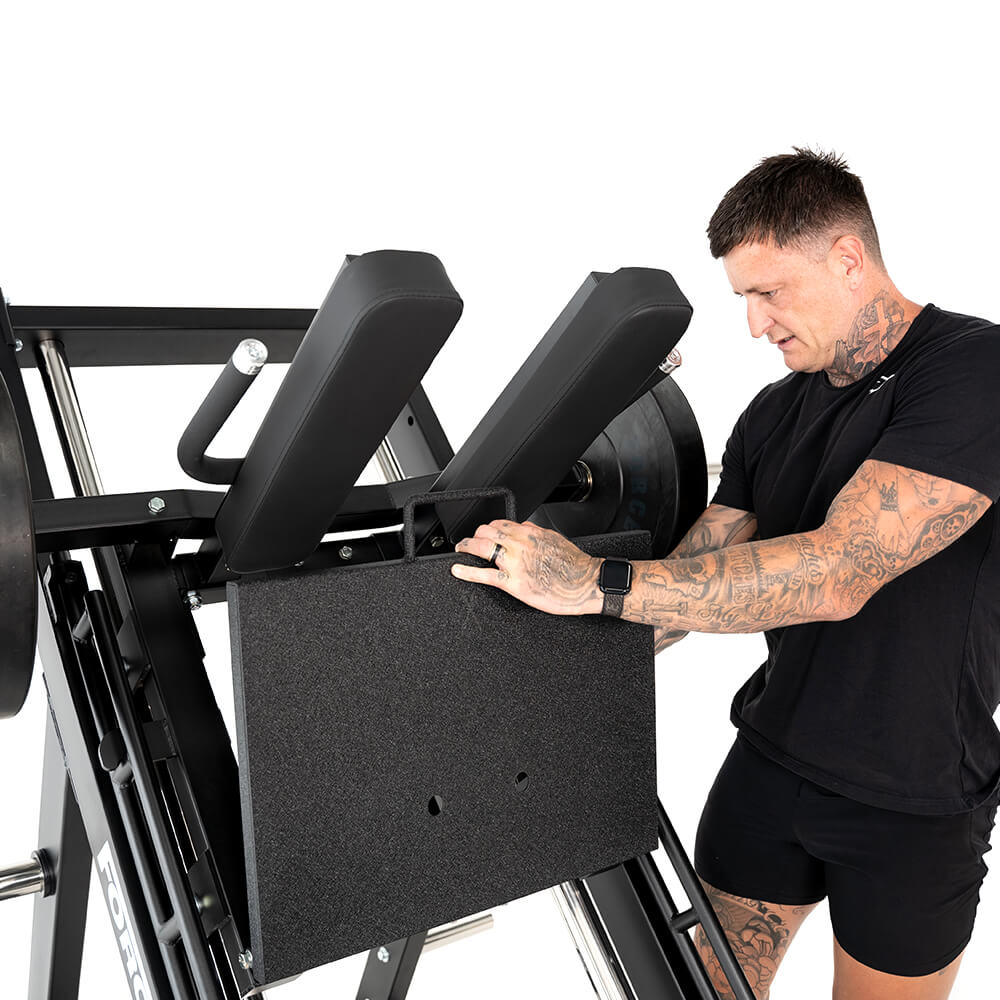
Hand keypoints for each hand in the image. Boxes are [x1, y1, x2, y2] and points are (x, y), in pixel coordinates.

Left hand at [450, 519, 603, 615]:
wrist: (586, 583)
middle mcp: (520, 544)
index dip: (488, 528)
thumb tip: (522, 527)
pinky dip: (467, 571)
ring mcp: (515, 563)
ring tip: (461, 550)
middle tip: (469, 542)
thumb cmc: (575, 565)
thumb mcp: (554, 538)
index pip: (500, 523)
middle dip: (475, 536)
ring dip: (466, 547)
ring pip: (482, 547)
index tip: (484, 533)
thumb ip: (535, 532)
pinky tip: (457, 570)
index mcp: (530, 533)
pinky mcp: (513, 583)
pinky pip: (485, 574)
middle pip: (486, 531)